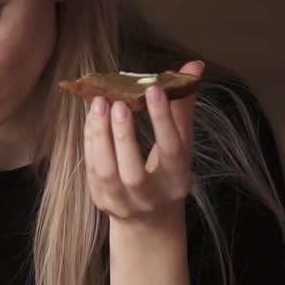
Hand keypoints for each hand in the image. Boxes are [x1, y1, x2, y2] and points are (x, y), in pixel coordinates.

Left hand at [84, 60, 201, 223]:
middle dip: (124, 135)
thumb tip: (193, 65)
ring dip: (100, 136)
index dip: (163, 119)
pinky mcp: (101, 200)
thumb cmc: (168, 172)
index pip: (171, 149)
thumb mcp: (182, 144)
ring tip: (99, 104)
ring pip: (106, 172)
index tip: (152, 89)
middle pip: (134, 171)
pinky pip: (91, 170)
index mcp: (177, 180)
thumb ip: (183, 105)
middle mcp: (150, 196)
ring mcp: (122, 202)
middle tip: (118, 101)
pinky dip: (90, 142)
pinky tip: (92, 117)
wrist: (150, 219)